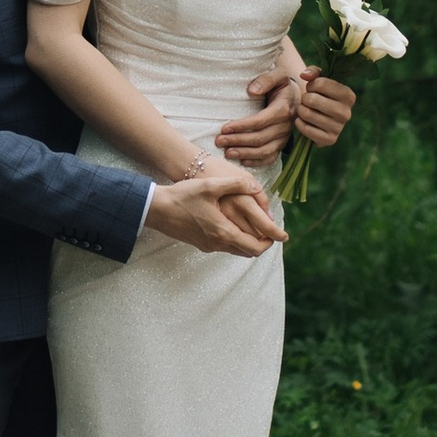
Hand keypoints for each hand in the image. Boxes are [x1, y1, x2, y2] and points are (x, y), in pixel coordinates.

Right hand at [143, 162, 286, 256]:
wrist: (156, 209)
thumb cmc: (183, 196)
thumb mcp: (211, 186)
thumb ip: (236, 184)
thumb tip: (257, 187)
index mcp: (224, 232)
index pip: (256, 246)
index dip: (271, 241)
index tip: (280, 234)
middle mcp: (218, 243)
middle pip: (248, 252)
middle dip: (262, 243)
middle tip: (270, 233)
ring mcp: (208, 246)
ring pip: (236, 250)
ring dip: (249, 243)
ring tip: (256, 229)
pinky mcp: (200, 244)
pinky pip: (225, 247)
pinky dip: (236, 241)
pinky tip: (234, 226)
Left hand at [214, 61, 302, 169]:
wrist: (295, 95)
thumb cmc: (282, 84)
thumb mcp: (278, 74)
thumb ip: (266, 79)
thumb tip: (252, 91)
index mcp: (283, 109)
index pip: (260, 121)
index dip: (242, 126)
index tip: (224, 128)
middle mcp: (285, 126)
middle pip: (260, 138)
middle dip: (238, 141)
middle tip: (219, 141)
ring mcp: (284, 137)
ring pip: (265, 151)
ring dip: (245, 154)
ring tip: (227, 153)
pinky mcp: (282, 145)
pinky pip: (271, 157)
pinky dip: (257, 162)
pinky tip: (242, 161)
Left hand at [294, 69, 356, 150]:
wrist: (321, 117)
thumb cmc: (321, 94)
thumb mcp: (320, 79)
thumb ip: (313, 71)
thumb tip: (304, 75)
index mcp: (349, 95)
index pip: (320, 83)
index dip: (311, 85)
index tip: (312, 88)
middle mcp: (347, 113)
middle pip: (312, 99)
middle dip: (304, 98)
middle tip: (307, 101)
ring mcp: (339, 128)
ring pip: (307, 114)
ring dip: (301, 110)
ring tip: (305, 109)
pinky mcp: (329, 140)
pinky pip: (305, 128)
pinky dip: (299, 123)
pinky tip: (303, 120)